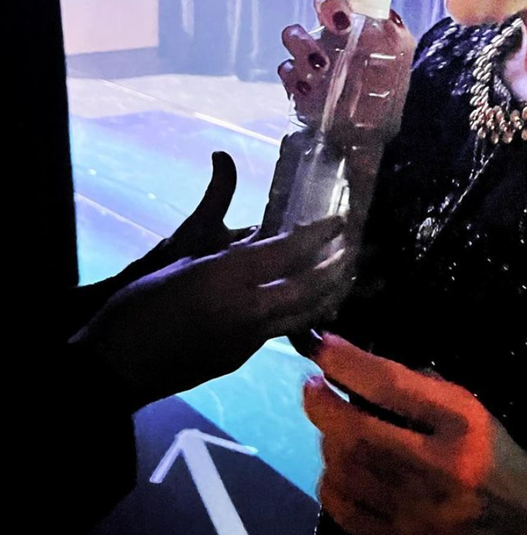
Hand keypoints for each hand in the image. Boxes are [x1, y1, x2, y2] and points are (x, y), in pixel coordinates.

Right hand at [74, 217, 347, 411]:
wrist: (115, 368)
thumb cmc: (139, 302)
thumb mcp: (180, 259)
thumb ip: (225, 248)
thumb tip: (257, 234)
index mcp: (227, 278)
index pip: (287, 252)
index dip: (318, 234)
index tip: (339, 219)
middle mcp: (245, 310)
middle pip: (307, 287)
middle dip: (334, 267)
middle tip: (351, 248)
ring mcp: (245, 341)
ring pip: (300, 315)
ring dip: (324, 294)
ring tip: (341, 276)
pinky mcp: (238, 360)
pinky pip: (277, 331)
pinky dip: (297, 312)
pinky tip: (301, 302)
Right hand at [277, 0, 413, 127]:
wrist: (373, 129)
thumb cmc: (390, 87)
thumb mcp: (401, 59)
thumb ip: (395, 34)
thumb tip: (387, 15)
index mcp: (365, 20)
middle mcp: (336, 31)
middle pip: (323, 2)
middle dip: (328, 4)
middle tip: (340, 21)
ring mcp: (314, 54)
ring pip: (294, 34)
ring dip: (303, 44)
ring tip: (321, 64)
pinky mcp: (300, 82)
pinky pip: (286, 70)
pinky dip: (293, 76)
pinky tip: (308, 86)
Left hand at [303, 335, 526, 534]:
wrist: (525, 521)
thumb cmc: (494, 453)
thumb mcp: (470, 408)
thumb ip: (422, 389)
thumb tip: (359, 370)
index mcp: (461, 426)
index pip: (391, 387)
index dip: (349, 364)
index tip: (322, 347)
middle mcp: (438, 469)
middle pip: (358, 432)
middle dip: (323, 405)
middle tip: (311, 386)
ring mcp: (417, 514)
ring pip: (347, 472)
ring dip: (328, 442)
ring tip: (330, 425)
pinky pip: (346, 511)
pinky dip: (331, 483)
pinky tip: (336, 466)